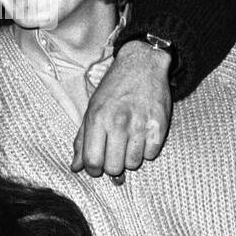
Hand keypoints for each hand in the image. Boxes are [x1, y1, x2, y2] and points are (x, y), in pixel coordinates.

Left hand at [71, 40, 171, 178]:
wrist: (142, 65)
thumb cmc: (114, 88)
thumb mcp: (92, 108)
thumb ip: (82, 139)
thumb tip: (75, 167)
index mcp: (98, 118)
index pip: (93, 161)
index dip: (93, 170)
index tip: (96, 167)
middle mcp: (118, 123)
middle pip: (113, 168)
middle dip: (112, 166)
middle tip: (113, 154)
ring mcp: (140, 125)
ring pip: (133, 164)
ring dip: (129, 158)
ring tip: (128, 143)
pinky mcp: (159, 126)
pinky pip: (151, 155)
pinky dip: (146, 151)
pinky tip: (142, 136)